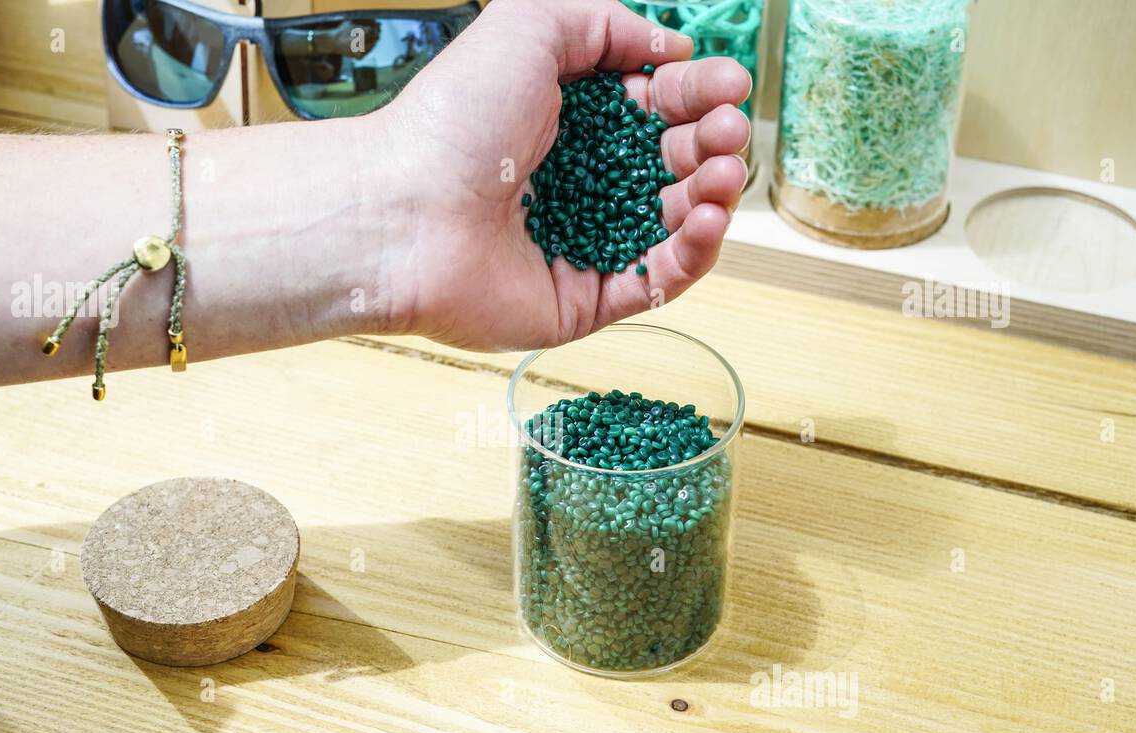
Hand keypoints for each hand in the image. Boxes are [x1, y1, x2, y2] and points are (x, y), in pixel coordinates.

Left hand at [373, 0, 750, 350]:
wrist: (404, 214)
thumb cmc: (452, 123)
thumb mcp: (527, 28)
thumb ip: (604, 24)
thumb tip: (669, 46)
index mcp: (568, 121)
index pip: (655, 107)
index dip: (697, 93)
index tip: (730, 82)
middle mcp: (580, 182)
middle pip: (673, 163)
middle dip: (713, 141)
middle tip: (729, 129)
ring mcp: (585, 244)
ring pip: (674, 224)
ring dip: (713, 194)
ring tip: (723, 172)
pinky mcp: (585, 301)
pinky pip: (655, 283)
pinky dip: (692, 254)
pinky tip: (705, 219)